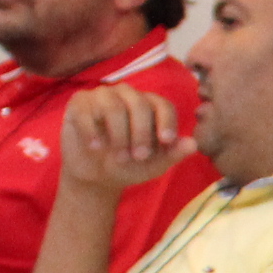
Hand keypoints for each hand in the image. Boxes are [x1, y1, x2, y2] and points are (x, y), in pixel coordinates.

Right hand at [60, 85, 196, 194]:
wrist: (95, 176)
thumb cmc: (128, 166)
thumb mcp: (154, 165)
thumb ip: (173, 154)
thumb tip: (193, 144)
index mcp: (149, 106)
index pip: (163, 105)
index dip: (166, 121)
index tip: (166, 141)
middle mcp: (127, 96)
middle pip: (139, 104)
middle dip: (141, 132)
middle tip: (139, 156)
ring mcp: (102, 96)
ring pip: (113, 106)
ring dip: (119, 134)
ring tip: (119, 156)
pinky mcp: (79, 103)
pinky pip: (86, 110)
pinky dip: (92, 131)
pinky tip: (95, 147)